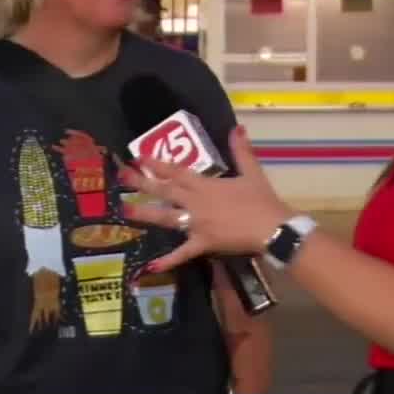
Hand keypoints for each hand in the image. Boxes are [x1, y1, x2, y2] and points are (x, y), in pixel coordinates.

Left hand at [121, 126, 289, 271]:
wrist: (273, 228)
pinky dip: (167, 260)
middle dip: (141, 184)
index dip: (157, 164)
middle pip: (164, 191)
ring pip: (166, 218)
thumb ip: (241, 150)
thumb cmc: (262, 200)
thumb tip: (237, 127)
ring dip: (144, 214)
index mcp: (205, 185)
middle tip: (121, 178)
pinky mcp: (202, 243)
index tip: (139, 158)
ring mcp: (196, 224)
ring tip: (124, 212)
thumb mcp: (252, 172)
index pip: (176, 171)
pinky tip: (150, 266)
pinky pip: (182, 253)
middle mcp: (195, 202)